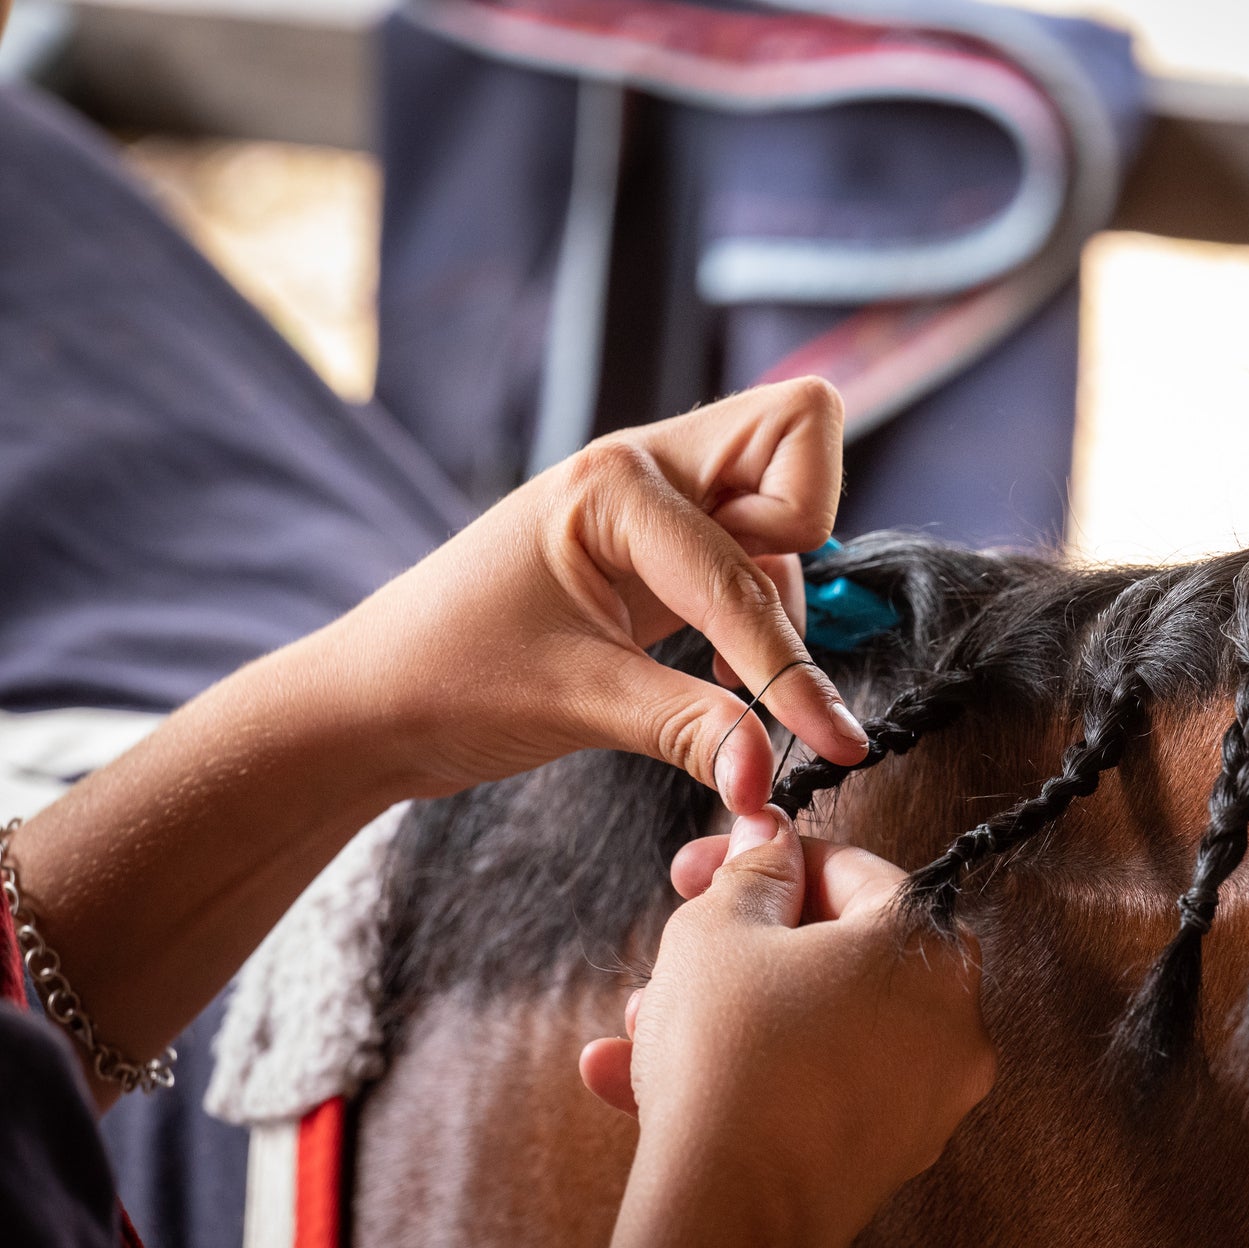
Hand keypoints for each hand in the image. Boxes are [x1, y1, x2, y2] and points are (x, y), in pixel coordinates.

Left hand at [318, 378, 871, 812]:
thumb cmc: (447, 681)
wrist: (373, 701)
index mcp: (611, 485)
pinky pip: (758, 546)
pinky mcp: (666, 547)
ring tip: (733, 679)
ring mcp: (660, 502)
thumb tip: (769, 775)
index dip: (789, 665)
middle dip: (812, 518)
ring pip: (787, 494)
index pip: (743, 567)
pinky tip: (724, 672)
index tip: (835, 742)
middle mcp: (645, 469)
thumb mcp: (575, 705)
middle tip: (769, 621)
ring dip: (783, 585)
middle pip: (797, 429)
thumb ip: (688, 730)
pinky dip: (764, 606)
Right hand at [579, 808, 994, 1247]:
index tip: (704, 867)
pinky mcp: (891, 1157)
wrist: (725, 1219)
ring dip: (726, 1016)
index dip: (770, 860)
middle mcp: (953, 1021)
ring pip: (817, 1026)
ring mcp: (930, 1097)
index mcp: (930, 947)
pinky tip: (643, 1082)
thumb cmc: (729, 1055)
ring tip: (640, 1024)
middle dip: (740, 948)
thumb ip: (754, 870)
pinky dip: (748, 1076)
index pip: (855, 872)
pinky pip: (815, 1089)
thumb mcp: (720, 928)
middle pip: (837, 954)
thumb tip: (770, 837)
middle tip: (671, 945)